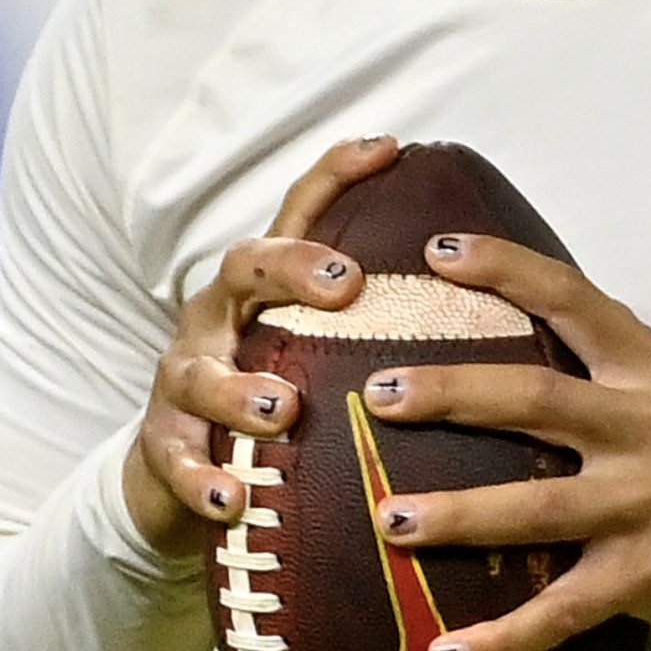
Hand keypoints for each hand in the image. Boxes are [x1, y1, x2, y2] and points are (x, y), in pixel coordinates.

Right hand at [123, 134, 398, 555]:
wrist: (183, 477)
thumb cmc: (271, 410)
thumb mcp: (317, 361)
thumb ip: (376, 340)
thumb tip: (488, 331)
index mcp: (264, 295)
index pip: (295, 217)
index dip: (334, 177)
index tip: (390, 150)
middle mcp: (218, 322)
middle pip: (242, 269)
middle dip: (291, 268)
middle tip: (345, 285)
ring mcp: (184, 380)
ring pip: (202, 371)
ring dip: (242, 389)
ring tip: (285, 409)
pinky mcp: (162, 444)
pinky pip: (176, 459)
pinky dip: (203, 480)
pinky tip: (234, 500)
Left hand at [363, 233, 650, 650]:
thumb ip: (618, 367)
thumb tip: (534, 337)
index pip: (575, 300)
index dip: (505, 269)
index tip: (438, 253)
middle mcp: (648, 427)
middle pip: (533, 399)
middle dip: (449, 394)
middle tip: (379, 394)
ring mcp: (646, 504)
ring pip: (534, 507)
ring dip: (455, 516)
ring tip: (389, 520)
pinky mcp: (645, 576)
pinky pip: (560, 611)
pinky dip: (503, 637)